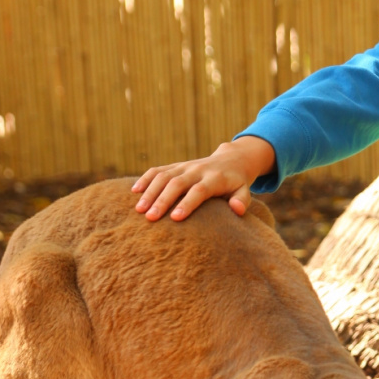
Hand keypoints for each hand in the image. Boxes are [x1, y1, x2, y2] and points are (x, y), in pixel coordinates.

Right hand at [132, 137, 275, 220]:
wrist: (230, 159)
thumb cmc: (237, 183)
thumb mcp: (244, 190)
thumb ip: (242, 200)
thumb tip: (237, 210)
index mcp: (214, 178)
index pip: (199, 190)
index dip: (187, 203)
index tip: (175, 218)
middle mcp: (197, 170)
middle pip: (177, 183)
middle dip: (162, 200)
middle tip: (150, 218)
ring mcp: (184, 166)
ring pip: (163, 176)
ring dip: (150, 192)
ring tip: (139, 210)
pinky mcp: (175, 166)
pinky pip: (157, 170)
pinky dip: (145, 179)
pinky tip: (134, 191)